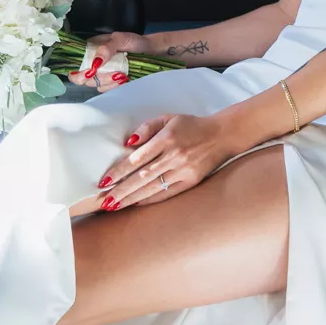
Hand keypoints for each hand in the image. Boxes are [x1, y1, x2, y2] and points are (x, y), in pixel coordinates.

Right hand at [64, 43, 140, 90]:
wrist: (150, 51)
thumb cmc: (135, 42)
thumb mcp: (121, 39)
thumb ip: (107, 48)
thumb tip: (95, 62)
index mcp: (91, 49)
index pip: (76, 63)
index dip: (78, 72)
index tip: (90, 73)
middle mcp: (94, 61)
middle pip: (84, 78)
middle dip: (99, 78)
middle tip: (115, 73)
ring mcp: (102, 72)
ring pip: (96, 85)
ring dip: (109, 82)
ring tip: (123, 74)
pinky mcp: (110, 81)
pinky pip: (106, 89)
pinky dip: (114, 86)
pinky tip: (124, 79)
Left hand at [95, 114, 226, 208]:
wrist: (221, 135)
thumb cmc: (190, 125)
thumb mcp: (167, 118)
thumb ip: (147, 128)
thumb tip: (128, 143)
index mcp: (166, 139)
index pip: (137, 159)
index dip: (119, 171)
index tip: (104, 181)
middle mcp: (174, 156)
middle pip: (142, 176)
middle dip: (121, 190)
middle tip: (104, 201)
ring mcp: (183, 170)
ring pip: (153, 187)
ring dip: (132, 198)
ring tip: (115, 206)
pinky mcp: (191, 181)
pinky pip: (168, 193)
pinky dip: (151, 199)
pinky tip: (136, 203)